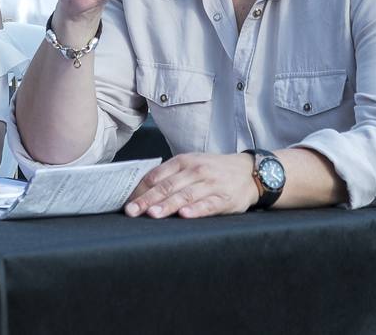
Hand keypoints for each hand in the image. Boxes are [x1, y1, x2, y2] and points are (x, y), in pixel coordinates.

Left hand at [124, 152, 258, 218]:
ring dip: (168, 205)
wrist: (248, 171)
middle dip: (147, 199)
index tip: (126, 201)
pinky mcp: (225, 199)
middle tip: (132, 211)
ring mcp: (211, 184)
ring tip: (153, 214)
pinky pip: (208, 205)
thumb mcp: (191, 164)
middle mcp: (196, 170)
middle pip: (168, 186)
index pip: (157, 175)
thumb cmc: (213, 170)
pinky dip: (196, 210)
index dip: (140, 189)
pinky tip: (185, 215)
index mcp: (184, 161)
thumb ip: (169, 175)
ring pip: (186, 195)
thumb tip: (140, 190)